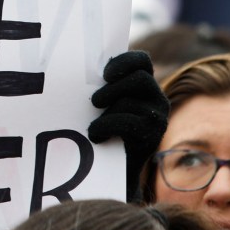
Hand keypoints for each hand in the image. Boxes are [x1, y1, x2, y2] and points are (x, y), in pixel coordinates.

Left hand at [88, 51, 168, 201]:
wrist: (115, 169)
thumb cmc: (103, 129)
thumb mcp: (104, 104)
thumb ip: (101, 86)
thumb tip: (71, 68)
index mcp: (144, 86)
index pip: (142, 61)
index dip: (125, 61)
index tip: (105, 73)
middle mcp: (157, 99)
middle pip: (140, 79)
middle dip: (113, 88)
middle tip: (94, 102)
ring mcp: (158, 118)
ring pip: (130, 102)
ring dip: (106, 112)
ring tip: (91, 124)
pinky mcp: (152, 137)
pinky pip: (127, 123)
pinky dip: (105, 126)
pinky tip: (95, 135)